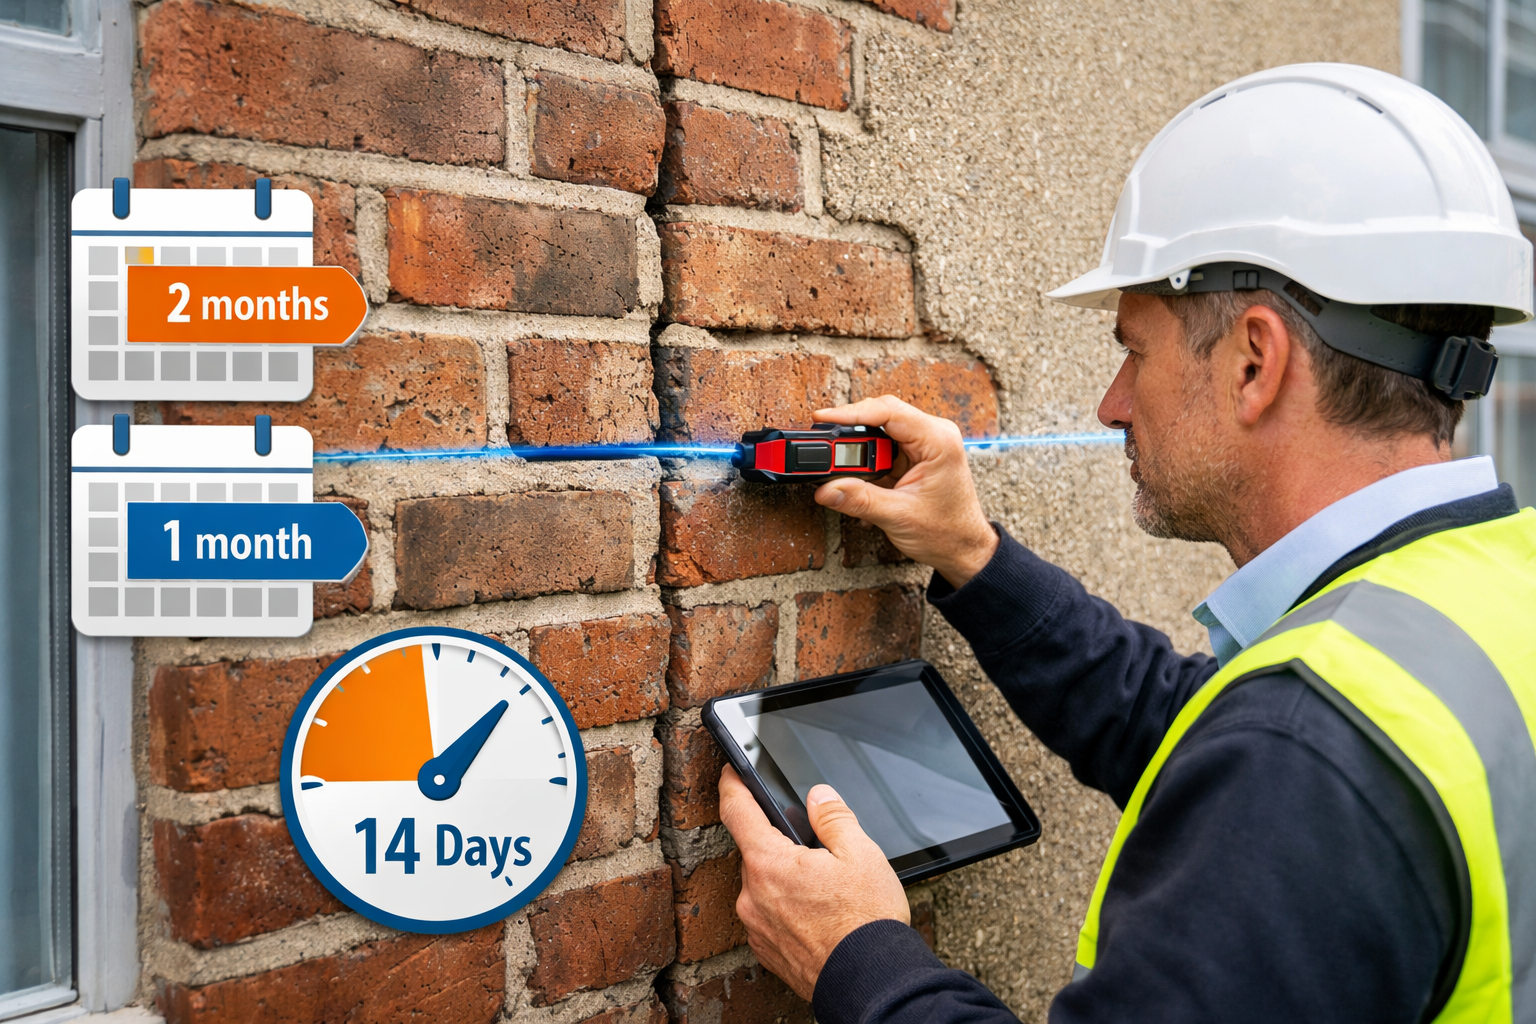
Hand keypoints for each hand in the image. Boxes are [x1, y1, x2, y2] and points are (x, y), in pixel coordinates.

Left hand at [719, 766, 909, 1000]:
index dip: (732, 784)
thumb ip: (833, 817)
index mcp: (769, 862)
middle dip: (780, 844)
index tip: (731, 772)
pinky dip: (787, 911)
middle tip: (815, 850)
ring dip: (785, 881)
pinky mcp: (766, 952)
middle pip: (756, 852)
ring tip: (825, 892)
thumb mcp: (861, 854)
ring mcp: (756, 927)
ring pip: (763, 886)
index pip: (737, 810)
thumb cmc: (867, 922)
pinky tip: (818, 917)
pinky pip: (769, 917)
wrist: (870, 982)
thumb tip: (819, 796)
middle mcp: (752, 895)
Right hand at [813, 395, 997, 587]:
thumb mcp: (899, 516)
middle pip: (879, 417)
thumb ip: (860, 500)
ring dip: (856, 450)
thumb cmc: (948, 532)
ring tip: (838, 470)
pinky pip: (880, 449)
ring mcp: (922, 445)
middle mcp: (932, 435)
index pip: (888, 411)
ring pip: (877, 432)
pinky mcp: (912, 457)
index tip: (823, 419)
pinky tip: (855, 478)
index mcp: (937, 441)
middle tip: (823, 449)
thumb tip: (826, 489)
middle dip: (849, 432)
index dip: (851, 412)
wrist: (964, 549)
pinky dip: (864, 463)